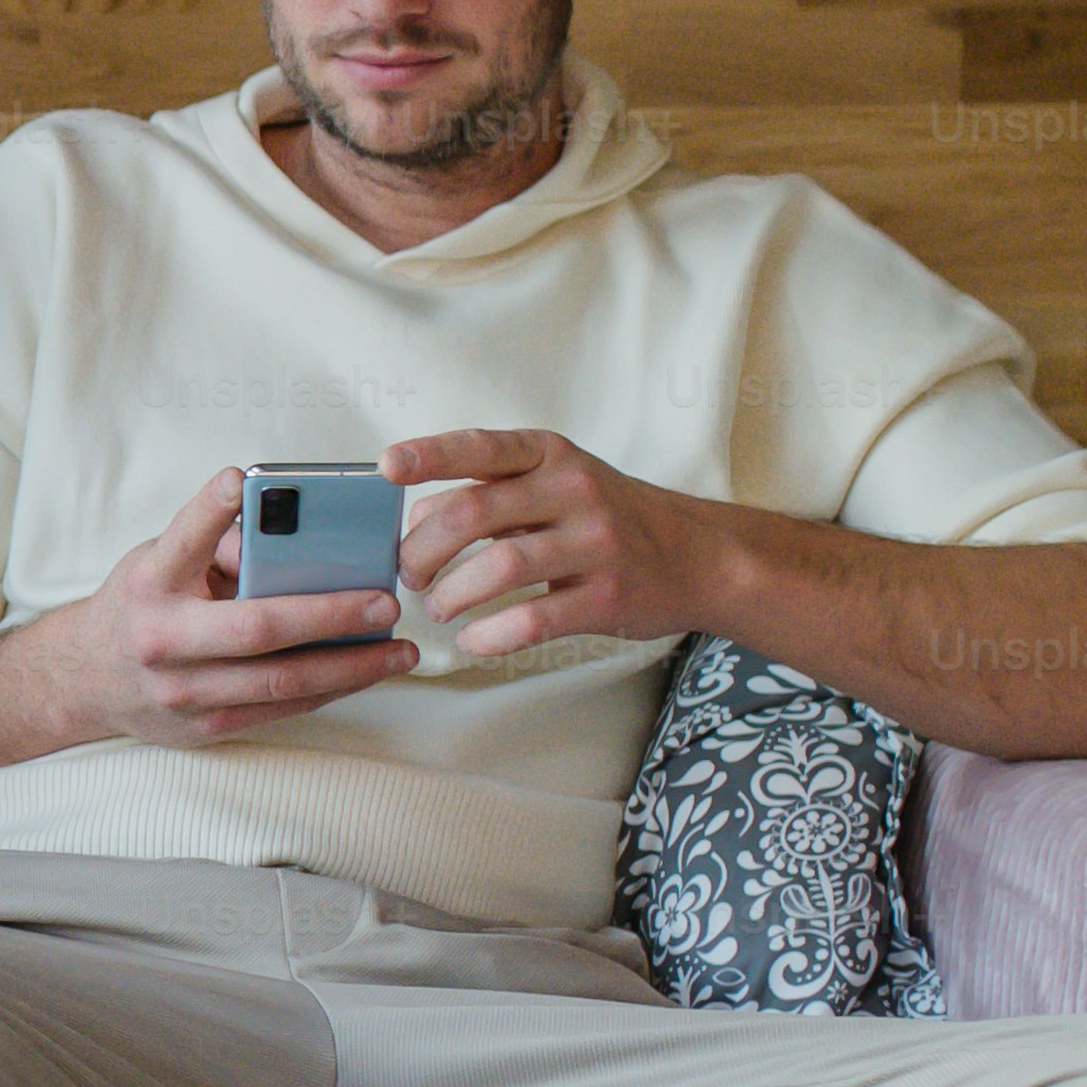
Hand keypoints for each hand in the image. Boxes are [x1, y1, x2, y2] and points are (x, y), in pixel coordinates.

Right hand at [10, 468, 418, 748]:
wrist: (85, 681)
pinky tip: (366, 673)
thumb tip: (298, 540)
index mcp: (149, 583)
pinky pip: (281, 708)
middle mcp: (162, 639)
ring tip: (400, 650)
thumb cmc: (141, 606)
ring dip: (350, 666)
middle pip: (255, 628)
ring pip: (281, 681)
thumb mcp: (158, 562)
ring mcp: (183, 692)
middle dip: (329, 614)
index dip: (210, 510)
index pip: (181, 540)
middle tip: (385, 601)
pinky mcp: (205, 727)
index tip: (239, 480)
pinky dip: (329, 689)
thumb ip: (215, 547)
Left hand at [383, 427, 721, 661]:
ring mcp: (596, 543)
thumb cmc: (608, 520)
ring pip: (499, 567)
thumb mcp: (558, 484)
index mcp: (552, 456)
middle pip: (474, 512)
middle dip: (424, 549)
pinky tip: (474, 639)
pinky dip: (490, 635)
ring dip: (453, 595)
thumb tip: (414, 523)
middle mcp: (575, 490)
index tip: (386, 466)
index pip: (483, 447)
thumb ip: (493, 493)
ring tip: (441, 608)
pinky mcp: (608, 596)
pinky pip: (532, 619)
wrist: (700, 557)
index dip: (430, 454)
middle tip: (409, 576)